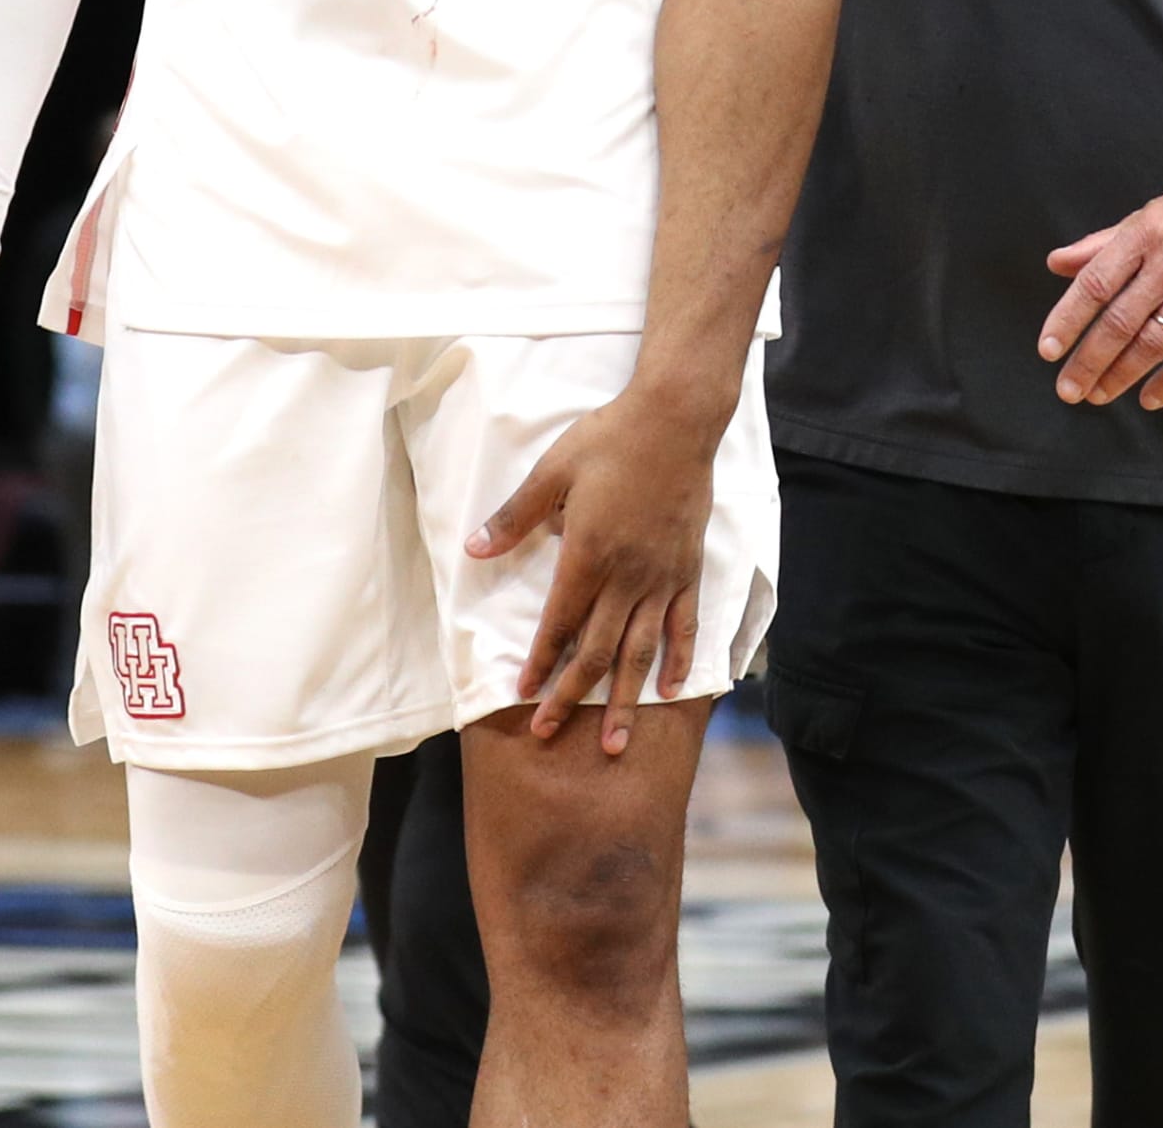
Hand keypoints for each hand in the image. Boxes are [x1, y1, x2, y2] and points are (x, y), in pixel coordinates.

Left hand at [466, 388, 712, 756]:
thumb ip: (516, 516)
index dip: (540, 662)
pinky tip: (671, 689)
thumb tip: (474, 550)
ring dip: (627, 700)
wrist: (675, 420)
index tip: (524, 696)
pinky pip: (684, 625)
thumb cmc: (609, 439)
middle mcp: (627, 577)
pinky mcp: (688, 568)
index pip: (559, 623)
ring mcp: (662, 577)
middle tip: (551, 733)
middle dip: (571, 696)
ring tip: (616, 744)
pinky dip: (678, 660)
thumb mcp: (552, 471)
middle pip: (597, 651)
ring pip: (641, 651)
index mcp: (588, 555)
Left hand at [1040, 166, 1162, 409]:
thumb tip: (1056, 264)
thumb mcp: (1144, 216)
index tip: (1048, 350)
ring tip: (1098, 395)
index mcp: (1143, 234)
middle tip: (1068, 389)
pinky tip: (1149, 398)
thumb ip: (1099, 245)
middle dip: (1090, 360)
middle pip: (1122, 320)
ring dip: (1123, 374)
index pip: (1095, 283)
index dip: (1068, 319)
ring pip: (1156, 341)